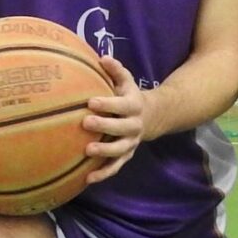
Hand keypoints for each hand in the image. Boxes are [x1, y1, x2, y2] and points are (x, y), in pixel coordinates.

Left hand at [80, 56, 145, 183]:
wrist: (152, 117)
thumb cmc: (129, 96)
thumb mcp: (126, 81)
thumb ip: (116, 71)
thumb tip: (103, 58)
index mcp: (133, 106)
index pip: (121, 105)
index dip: (107, 104)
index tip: (90, 102)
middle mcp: (134, 126)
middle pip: (121, 128)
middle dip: (104, 126)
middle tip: (85, 123)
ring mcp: (131, 143)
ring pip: (120, 150)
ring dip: (105, 151)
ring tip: (87, 151)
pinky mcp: (126, 156)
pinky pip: (116, 166)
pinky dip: (103, 174)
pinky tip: (88, 179)